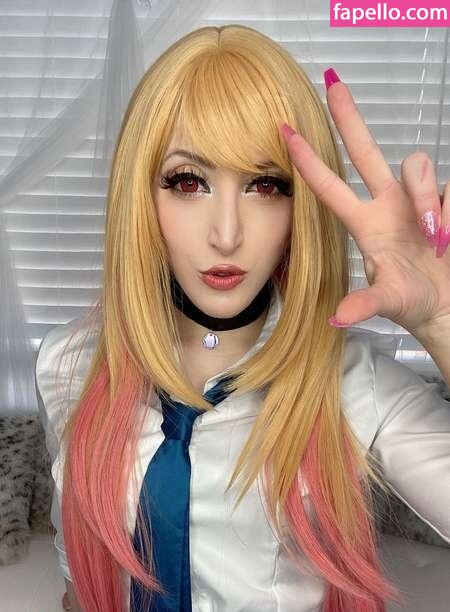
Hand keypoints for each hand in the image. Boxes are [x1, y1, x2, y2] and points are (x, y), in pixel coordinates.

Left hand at [279, 69, 449, 337]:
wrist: (447, 305)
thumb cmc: (413, 302)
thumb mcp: (387, 303)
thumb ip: (365, 304)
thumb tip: (338, 318)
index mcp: (366, 224)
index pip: (331, 187)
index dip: (309, 162)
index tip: (284, 132)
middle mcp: (388, 203)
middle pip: (366, 150)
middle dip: (349, 116)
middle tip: (332, 81)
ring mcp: (417, 198)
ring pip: (418, 165)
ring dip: (426, 198)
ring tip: (436, 238)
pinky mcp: (446, 198)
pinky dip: (449, 211)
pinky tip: (448, 236)